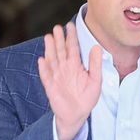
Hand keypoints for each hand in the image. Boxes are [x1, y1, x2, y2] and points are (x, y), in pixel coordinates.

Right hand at [37, 22, 101, 139]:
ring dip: (50, 49)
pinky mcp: (50, 86)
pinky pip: (46, 76)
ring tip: (48, 37)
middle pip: (61, 50)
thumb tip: (97, 47)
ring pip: (52, 59)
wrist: (77, 114)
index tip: (70, 25)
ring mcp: (56, 76)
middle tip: (57, 27)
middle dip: (59, 39)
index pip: (73, 48)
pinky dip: (44, 69)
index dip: (71, 37)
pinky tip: (42, 60)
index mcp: (76, 66)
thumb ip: (95, 64)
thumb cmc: (86, 98)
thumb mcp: (95, 80)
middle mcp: (64, 68)